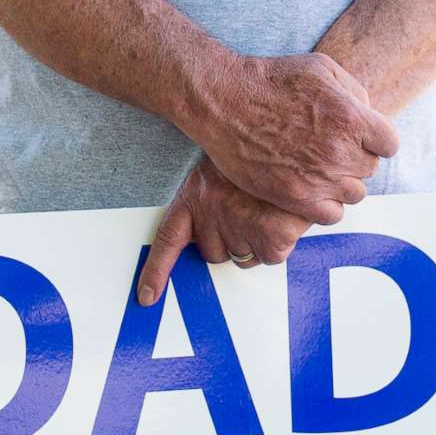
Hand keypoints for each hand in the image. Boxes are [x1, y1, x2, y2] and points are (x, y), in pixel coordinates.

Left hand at [139, 158, 313, 304]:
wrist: (287, 138)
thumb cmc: (256, 150)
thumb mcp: (221, 163)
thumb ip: (211, 197)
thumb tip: (210, 230)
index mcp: (194, 199)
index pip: (168, 241)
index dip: (156, 271)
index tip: (148, 296)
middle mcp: (212, 218)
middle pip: (213, 253)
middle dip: (229, 240)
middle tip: (245, 210)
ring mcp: (241, 229)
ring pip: (244, 257)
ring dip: (256, 239)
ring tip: (266, 207)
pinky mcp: (271, 239)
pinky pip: (271, 257)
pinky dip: (280, 241)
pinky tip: (282, 215)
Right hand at [183, 51, 397, 222]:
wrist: (225, 102)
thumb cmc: (272, 80)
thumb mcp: (322, 68)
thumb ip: (355, 93)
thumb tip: (370, 115)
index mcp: (351, 118)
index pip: (389, 144)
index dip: (375, 139)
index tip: (358, 135)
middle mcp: (339, 152)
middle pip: (370, 168)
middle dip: (355, 157)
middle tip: (330, 147)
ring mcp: (318, 178)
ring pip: (354, 194)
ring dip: (342, 182)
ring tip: (320, 167)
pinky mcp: (295, 198)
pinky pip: (331, 215)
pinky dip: (327, 205)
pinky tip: (312, 187)